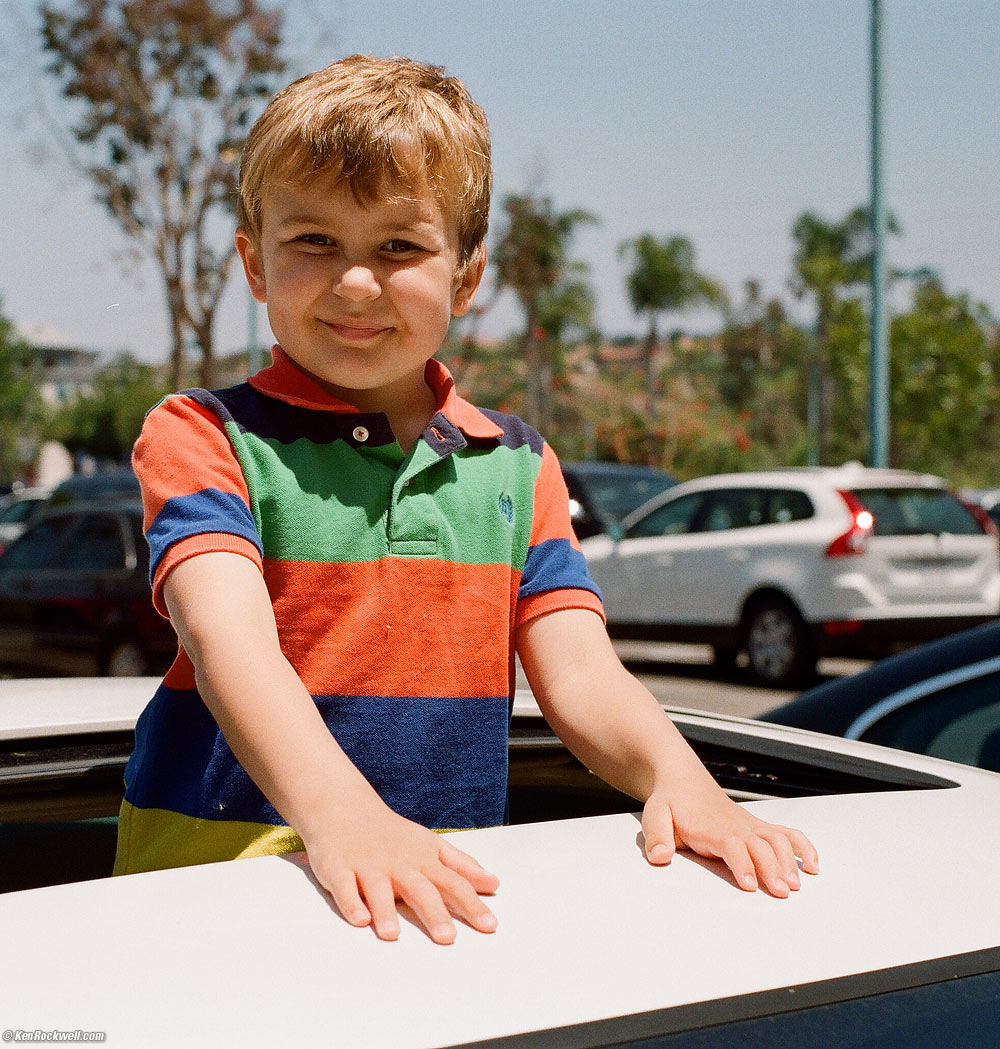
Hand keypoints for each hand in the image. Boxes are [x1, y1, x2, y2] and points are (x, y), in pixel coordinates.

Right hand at [302, 800, 499, 943]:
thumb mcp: (432, 845)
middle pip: (419, 889)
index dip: (471, 903)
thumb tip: (493, 883)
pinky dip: (350, 903)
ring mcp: (368, 866)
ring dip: (385, 912)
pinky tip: (359, 919)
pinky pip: (344, 887)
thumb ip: (462, 866)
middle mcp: (399, 864)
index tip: (489, 925)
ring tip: (393, 935)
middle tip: (447, 938)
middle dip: (434, 913)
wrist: (346, 808)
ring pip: (378, 890)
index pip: (453, 882)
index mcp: (424, 859)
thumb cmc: (393, 835)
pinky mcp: (339, 868)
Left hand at [641, 781, 818, 897]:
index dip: (741, 864)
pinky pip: (786, 833)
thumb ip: (656, 835)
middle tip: (781, 892)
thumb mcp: (655, 814)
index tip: (748, 885)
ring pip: (777, 840)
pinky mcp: (757, 827)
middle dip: (772, 868)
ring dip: (790, 861)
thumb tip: (659, 857)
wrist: (683, 778)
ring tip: (796, 884)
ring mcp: (750, 826)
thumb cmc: (670, 801)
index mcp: (712, 827)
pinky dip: (803, 847)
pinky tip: (813, 865)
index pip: (731, 845)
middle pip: (760, 846)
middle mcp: (737, 826)